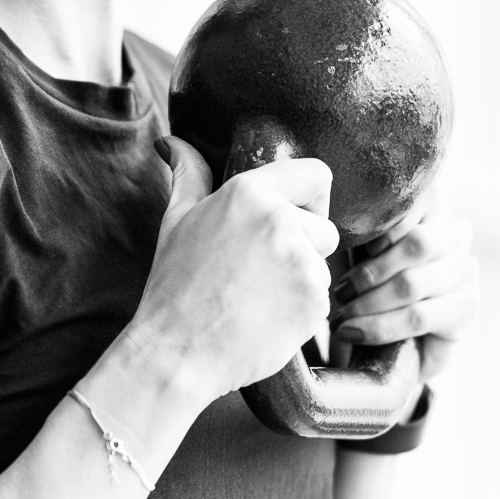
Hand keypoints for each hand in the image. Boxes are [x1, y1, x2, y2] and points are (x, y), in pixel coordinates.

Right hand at [134, 139, 340, 400]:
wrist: (176, 354)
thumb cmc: (173, 288)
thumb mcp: (176, 221)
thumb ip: (188, 176)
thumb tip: (173, 144)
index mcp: (249, 192)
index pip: (317, 175)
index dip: (312, 200)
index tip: (296, 220)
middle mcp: (280, 221)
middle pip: (326, 230)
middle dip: (305, 251)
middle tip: (260, 276)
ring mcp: (301, 263)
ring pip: (324, 270)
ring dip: (300, 286)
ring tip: (256, 302)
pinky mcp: (314, 302)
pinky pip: (323, 304)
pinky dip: (300, 315)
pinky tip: (264, 321)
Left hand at [329, 184, 477, 383]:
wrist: (390, 342)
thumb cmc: (369, 281)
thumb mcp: (359, 248)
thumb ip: (359, 230)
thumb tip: (337, 221)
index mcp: (432, 205)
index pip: (414, 203)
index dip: (381, 228)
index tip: (353, 248)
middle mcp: (455, 233)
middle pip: (418, 245)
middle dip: (371, 272)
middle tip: (341, 291)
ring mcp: (465, 270)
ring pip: (413, 284)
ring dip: (370, 303)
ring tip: (343, 315)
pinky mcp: (465, 308)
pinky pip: (419, 317)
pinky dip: (380, 327)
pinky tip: (353, 332)